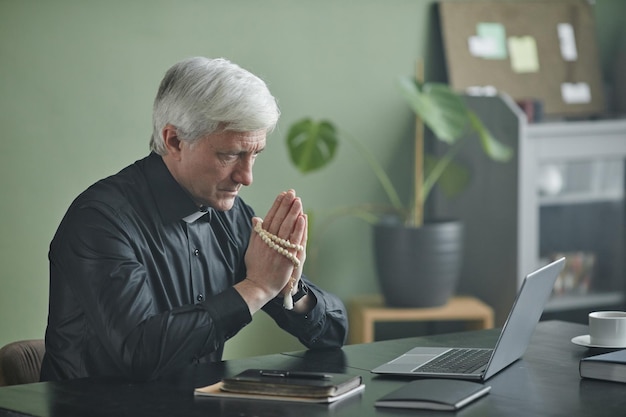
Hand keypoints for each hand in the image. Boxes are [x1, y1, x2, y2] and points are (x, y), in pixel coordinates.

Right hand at [237, 190, 306, 312]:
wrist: (259, 285)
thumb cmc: (255, 267)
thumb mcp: (252, 247)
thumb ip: (256, 232)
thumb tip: (256, 218)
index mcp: (260, 237)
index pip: (270, 216)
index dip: (277, 204)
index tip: (283, 194)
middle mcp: (269, 241)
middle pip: (279, 219)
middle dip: (286, 204)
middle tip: (292, 192)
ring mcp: (278, 249)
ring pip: (286, 227)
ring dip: (292, 213)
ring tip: (298, 201)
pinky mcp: (286, 257)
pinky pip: (293, 241)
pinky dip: (298, 229)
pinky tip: (302, 218)